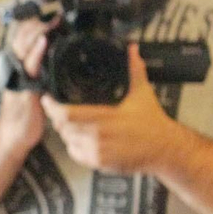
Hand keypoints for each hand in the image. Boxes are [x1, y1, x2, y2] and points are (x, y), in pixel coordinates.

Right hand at [0, 14, 51, 154]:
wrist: (12, 136)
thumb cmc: (25, 115)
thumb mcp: (36, 90)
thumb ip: (43, 75)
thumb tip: (59, 65)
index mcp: (18, 66)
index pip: (24, 38)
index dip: (36, 25)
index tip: (54, 16)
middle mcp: (16, 67)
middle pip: (22, 37)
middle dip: (38, 23)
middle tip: (56, 16)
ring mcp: (18, 76)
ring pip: (24, 46)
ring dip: (38, 31)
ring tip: (52, 21)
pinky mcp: (23, 86)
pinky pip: (30, 65)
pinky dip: (37, 51)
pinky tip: (44, 41)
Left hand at [40, 44, 180, 172]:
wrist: (164, 149)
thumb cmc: (153, 123)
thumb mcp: (143, 92)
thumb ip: (134, 69)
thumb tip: (132, 50)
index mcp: (108, 117)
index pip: (68, 114)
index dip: (53, 107)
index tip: (47, 99)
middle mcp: (100, 136)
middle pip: (63, 128)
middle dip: (57, 118)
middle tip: (57, 110)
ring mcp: (99, 152)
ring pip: (67, 141)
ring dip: (65, 132)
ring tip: (71, 123)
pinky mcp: (100, 163)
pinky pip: (76, 154)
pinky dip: (73, 145)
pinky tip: (80, 138)